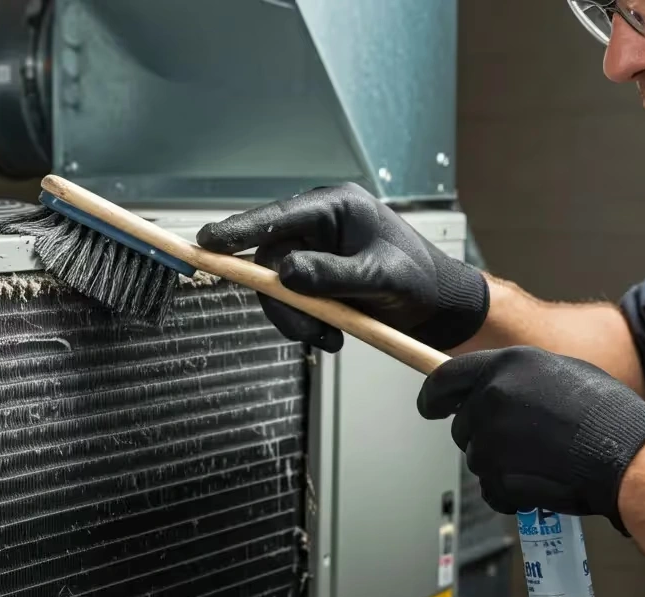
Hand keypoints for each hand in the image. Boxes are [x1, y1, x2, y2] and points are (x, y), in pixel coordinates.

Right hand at [196, 182, 489, 352]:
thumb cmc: (419, 280)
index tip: (208, 241)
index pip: (277, 216)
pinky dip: (303, 323)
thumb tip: (287, 273)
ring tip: (328, 339)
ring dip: (295, 318)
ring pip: (276, 286)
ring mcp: (313, 251)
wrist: (436, 305)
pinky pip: (289, 300)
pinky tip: (330, 336)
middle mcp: (317, 225)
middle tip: (307, 332)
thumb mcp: (381, 278)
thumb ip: (334, 275)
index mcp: (335, 207)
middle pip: (270, 260)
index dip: (239, 229)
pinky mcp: (312, 276)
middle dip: (284, 301)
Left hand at [417, 346, 644, 532]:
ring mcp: (491, 436)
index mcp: (505, 365)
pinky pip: (491, 490)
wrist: (629, 454)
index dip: (433, 397)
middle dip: (483, 438)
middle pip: (462, 426)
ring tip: (544, 461)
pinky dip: (510, 493)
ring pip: (477, 459)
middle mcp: (491, 397)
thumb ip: (518, 379)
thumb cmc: (607, 414)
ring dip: (501, 466)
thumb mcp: (559, 373)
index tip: (430, 408)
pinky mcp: (497, 472)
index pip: (445, 379)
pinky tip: (541, 483)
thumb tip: (493, 388)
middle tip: (523, 445)